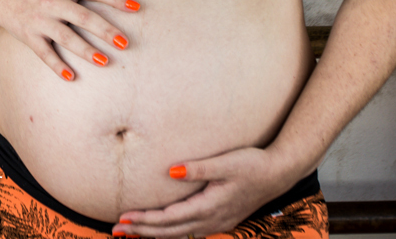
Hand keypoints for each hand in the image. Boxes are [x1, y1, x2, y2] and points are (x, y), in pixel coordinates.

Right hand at [0, 0, 139, 79]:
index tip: (135, 7)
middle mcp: (51, 2)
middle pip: (82, 17)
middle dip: (105, 31)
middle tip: (125, 43)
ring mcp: (40, 21)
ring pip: (66, 38)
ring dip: (86, 51)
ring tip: (105, 62)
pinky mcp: (30, 36)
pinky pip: (44, 53)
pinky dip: (56, 65)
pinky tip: (71, 76)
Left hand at [112, 147, 293, 237]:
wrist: (280, 173)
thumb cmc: (253, 164)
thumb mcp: (226, 163)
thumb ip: (198, 168)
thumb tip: (170, 172)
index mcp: (210, 207)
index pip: (170, 218)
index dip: (145, 220)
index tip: (123, 218)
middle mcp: (212, 220)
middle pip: (171, 231)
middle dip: (143, 231)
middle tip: (116, 231)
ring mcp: (218, 223)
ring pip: (180, 234)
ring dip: (155, 234)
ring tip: (132, 233)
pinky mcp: (221, 219)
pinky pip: (190, 231)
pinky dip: (171, 232)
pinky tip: (162, 230)